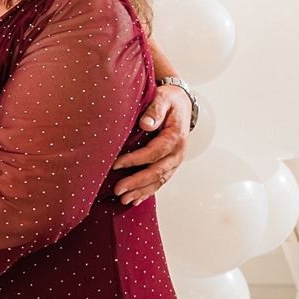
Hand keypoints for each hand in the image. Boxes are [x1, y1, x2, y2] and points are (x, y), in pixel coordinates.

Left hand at [112, 83, 189, 203]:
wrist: (181, 104)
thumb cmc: (169, 101)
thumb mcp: (163, 98)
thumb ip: (155, 110)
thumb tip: (146, 124)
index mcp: (175, 137)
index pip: (154, 152)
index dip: (135, 160)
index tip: (116, 164)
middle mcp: (177, 152)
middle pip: (157, 171)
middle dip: (137, 182)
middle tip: (118, 190)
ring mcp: (175, 161)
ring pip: (159, 180)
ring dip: (141, 191)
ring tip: (124, 200)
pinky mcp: (170, 165)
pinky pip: (160, 181)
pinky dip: (148, 191)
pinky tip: (135, 200)